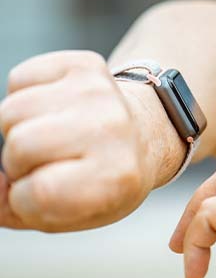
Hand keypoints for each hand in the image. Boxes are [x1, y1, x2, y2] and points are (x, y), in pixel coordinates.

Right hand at [0, 51, 157, 231]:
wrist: (141, 134)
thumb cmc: (97, 180)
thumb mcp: (68, 214)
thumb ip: (12, 207)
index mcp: (117, 175)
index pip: (40, 191)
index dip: (26, 197)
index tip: (48, 192)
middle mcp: (113, 128)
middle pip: (19, 145)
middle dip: (20, 161)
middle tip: (50, 162)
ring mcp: (100, 91)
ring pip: (11, 110)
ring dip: (19, 127)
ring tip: (52, 136)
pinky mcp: (85, 64)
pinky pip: (19, 78)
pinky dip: (24, 96)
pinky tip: (54, 110)